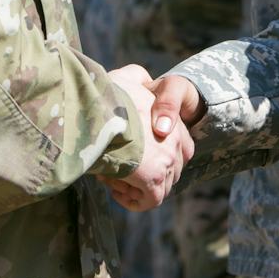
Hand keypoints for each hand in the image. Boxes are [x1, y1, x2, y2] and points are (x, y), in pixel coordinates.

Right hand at [100, 65, 193, 210]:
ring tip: (114, 179)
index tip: (132, 156)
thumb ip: (137, 77)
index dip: (157, 155)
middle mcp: (174, 138)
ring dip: (138, 187)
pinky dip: (134, 201)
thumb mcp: (127, 77)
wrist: (98, 107)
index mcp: (171, 117)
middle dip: (147, 174)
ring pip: (160, 186)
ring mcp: (166, 158)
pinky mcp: (154, 177)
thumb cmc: (106, 93)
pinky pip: (150, 200)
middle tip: (120, 170)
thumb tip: (140, 78)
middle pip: (172, 168)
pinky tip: (115, 190)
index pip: (180, 145)